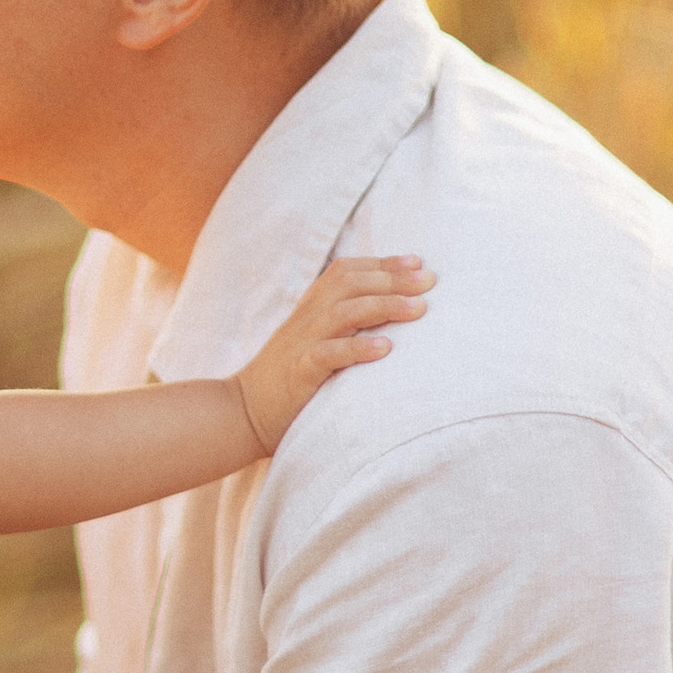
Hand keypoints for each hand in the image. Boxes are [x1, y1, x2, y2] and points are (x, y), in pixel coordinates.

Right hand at [233, 255, 431, 451]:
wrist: (242, 410)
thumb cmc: (289, 377)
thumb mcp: (313, 340)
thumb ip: (342, 322)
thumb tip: (389, 312)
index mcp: (311, 306)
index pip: (347, 271)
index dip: (383, 263)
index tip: (418, 262)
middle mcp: (308, 318)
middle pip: (351, 284)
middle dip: (393, 279)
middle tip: (430, 280)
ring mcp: (302, 343)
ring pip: (345, 311)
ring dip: (385, 306)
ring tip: (419, 309)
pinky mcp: (300, 372)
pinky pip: (329, 353)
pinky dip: (358, 348)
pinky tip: (386, 348)